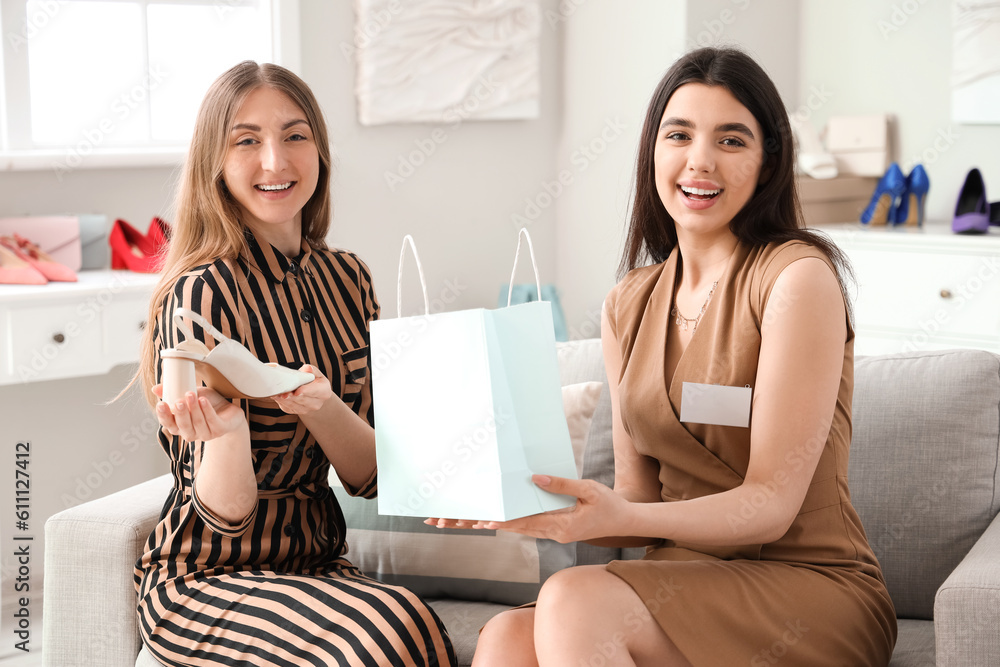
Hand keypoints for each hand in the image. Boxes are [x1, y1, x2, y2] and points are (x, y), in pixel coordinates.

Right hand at [153, 384, 245, 441]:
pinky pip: (212, 421)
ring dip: (194, 408)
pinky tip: (204, 400)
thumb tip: (154, 388)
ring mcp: (205, 434)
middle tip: (179, 401)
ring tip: (192, 395)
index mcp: (179, 426)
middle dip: (180, 413)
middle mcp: (190, 433)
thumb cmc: (206, 402)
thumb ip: (174, 392)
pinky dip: (207, 410)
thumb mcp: (190, 394)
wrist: (229, 409)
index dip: (164, 416)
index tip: (161, 404)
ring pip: (198, 422)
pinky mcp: (219, 430)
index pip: (168, 423)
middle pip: (182, 426)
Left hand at [271, 364, 333, 414]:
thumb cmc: (314, 382)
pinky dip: (281, 402)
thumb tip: (307, 369)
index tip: (297, 391)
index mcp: (324, 392)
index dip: (305, 391)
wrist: (314, 395)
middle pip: (302, 400)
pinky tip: (276, 396)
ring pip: (293, 405)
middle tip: (283, 392)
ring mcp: (306, 409)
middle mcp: (317, 403)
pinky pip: (287, 407)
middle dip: (292, 396)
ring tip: (276, 393)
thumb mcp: (316, 374)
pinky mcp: (296, 411)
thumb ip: (312, 370)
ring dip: (284, 400)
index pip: (314, 391)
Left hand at [425, 475, 624, 543]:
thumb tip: (533, 477)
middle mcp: (552, 533)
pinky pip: (525, 526)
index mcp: (561, 526)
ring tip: (462, 520)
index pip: (524, 523)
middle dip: (483, 523)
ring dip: (491, 523)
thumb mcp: (588, 490)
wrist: (623, 521)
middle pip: (512, 528)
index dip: (501, 520)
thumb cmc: (608, 504)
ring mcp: (551, 533)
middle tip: (455, 521)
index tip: (480, 519)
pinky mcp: (553, 530)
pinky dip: (508, 521)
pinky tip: (492, 517)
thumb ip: (561, 484)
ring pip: (515, 528)